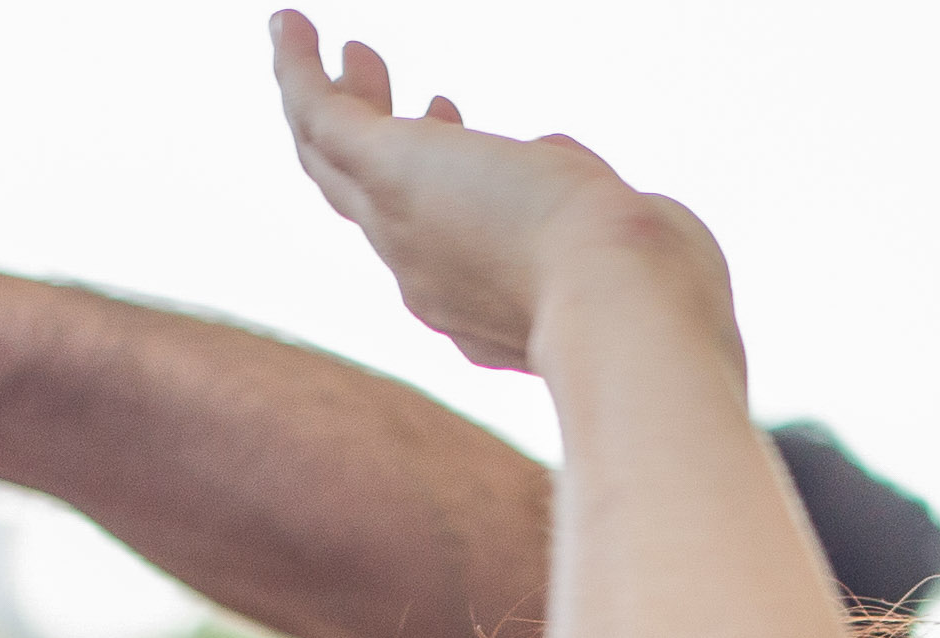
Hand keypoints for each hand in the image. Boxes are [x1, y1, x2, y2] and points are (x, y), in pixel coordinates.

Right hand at [269, 13, 712, 377]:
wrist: (628, 304)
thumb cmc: (650, 289)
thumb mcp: (625, 234)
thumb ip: (589, 202)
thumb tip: (557, 148)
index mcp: (484, 307)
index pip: (439, 235)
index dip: (437, 165)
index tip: (451, 111)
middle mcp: (430, 281)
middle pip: (370, 204)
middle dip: (369, 133)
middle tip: (370, 72)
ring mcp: (402, 232)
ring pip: (332, 164)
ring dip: (325, 100)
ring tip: (330, 45)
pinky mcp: (392, 174)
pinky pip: (321, 116)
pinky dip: (298, 71)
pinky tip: (289, 24)